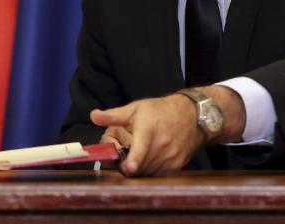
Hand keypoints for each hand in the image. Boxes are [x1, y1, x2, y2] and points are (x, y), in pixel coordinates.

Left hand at [92, 86, 246, 176]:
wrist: (191, 116)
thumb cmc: (159, 111)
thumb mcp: (135, 109)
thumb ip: (113, 115)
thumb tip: (93, 116)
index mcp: (147, 130)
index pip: (141, 149)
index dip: (133, 160)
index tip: (128, 167)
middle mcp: (161, 146)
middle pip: (138, 166)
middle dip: (125, 165)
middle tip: (122, 156)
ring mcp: (170, 158)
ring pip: (146, 173)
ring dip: (137, 169)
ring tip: (136, 155)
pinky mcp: (176, 167)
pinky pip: (157, 176)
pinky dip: (149, 172)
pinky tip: (148, 160)